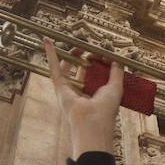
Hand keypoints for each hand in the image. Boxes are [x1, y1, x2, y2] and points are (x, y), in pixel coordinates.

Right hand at [45, 38, 122, 157]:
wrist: (93, 122)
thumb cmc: (105, 110)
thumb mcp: (115, 86)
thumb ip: (117, 71)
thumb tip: (116, 57)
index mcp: (93, 92)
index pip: (94, 72)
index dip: (99, 61)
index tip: (105, 53)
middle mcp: (79, 90)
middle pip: (80, 67)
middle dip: (85, 55)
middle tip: (92, 46)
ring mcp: (68, 88)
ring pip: (67, 65)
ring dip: (72, 53)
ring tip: (80, 43)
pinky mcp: (59, 87)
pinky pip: (54, 68)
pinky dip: (50, 54)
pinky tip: (48, 42)